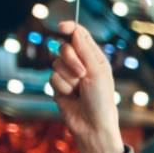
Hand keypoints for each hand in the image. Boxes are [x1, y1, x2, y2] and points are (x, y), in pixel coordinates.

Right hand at [49, 22, 123, 152]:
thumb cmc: (101, 100)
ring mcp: (68, 75)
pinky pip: (52, 78)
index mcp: (95, 58)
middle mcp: (81, 64)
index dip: (70, 28)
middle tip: (82, 74)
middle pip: (63, 47)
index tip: (62, 27)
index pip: (79, 36)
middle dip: (71, 59)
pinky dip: (62, 87)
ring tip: (80, 90)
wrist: (92, 125)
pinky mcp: (58, 87)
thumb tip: (75, 30)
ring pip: (56, 63)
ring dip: (69, 78)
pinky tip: (71, 97)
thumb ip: (85, 51)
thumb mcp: (97, 73)